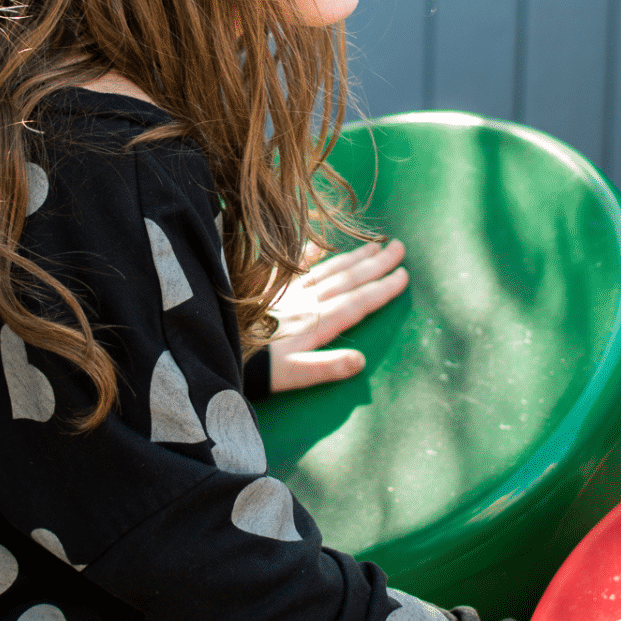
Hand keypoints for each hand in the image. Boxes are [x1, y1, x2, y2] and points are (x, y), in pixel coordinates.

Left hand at [269, 239, 408, 390]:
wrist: (216, 347)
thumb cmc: (256, 368)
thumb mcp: (291, 376)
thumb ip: (325, 368)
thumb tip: (360, 360)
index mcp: (315, 323)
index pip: (357, 303)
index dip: (382, 289)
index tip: (404, 275)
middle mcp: (305, 301)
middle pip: (348, 279)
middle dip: (376, 264)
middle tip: (400, 248)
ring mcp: (288, 292)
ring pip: (328, 269)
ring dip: (353, 257)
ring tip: (376, 244)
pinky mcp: (270, 288)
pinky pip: (295, 265)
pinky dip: (310, 252)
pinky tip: (321, 244)